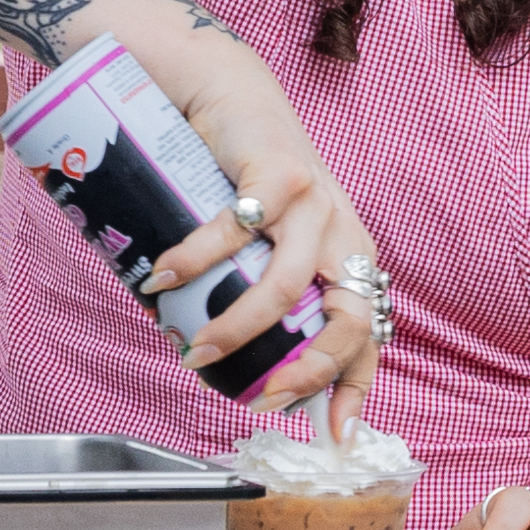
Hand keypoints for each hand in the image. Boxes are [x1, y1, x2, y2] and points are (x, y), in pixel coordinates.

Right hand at [149, 135, 386, 410]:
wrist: (230, 93)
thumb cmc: (246, 177)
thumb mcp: (270, 242)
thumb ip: (265, 292)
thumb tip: (229, 363)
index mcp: (350, 258)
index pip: (367, 334)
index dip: (354, 388)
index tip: (333, 436)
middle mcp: (344, 234)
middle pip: (349, 319)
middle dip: (307, 370)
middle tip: (262, 397)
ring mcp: (316, 202)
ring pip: (283, 285)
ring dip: (236, 326)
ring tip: (194, 347)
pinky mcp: (280, 171)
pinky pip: (236, 231)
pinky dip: (193, 260)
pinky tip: (163, 278)